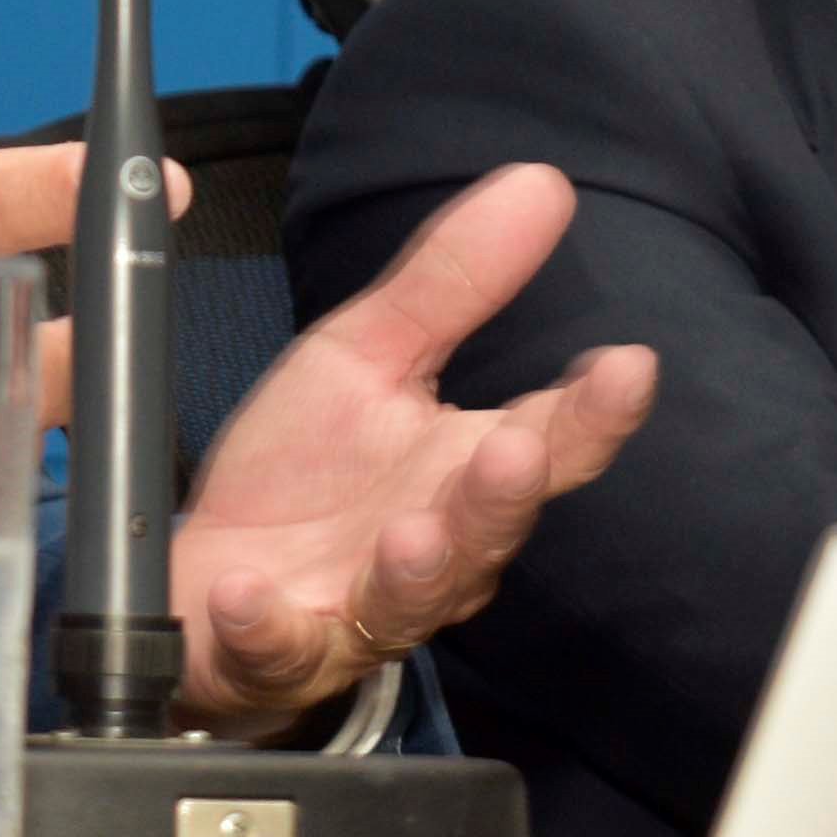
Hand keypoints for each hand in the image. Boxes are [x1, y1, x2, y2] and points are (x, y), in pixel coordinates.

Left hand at [167, 166, 656, 737]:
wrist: (208, 582)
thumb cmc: (308, 475)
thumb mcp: (367, 354)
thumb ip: (452, 281)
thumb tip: (542, 184)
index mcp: (463, 472)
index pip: (552, 440)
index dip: (594, 410)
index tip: (628, 366)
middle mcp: (434, 552)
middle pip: (488, 531)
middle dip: (504, 496)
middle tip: (515, 451)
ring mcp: (359, 609)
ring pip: (406, 601)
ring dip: (415, 569)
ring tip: (411, 533)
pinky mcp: (279, 652)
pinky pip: (279, 648)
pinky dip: (267, 626)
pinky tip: (253, 594)